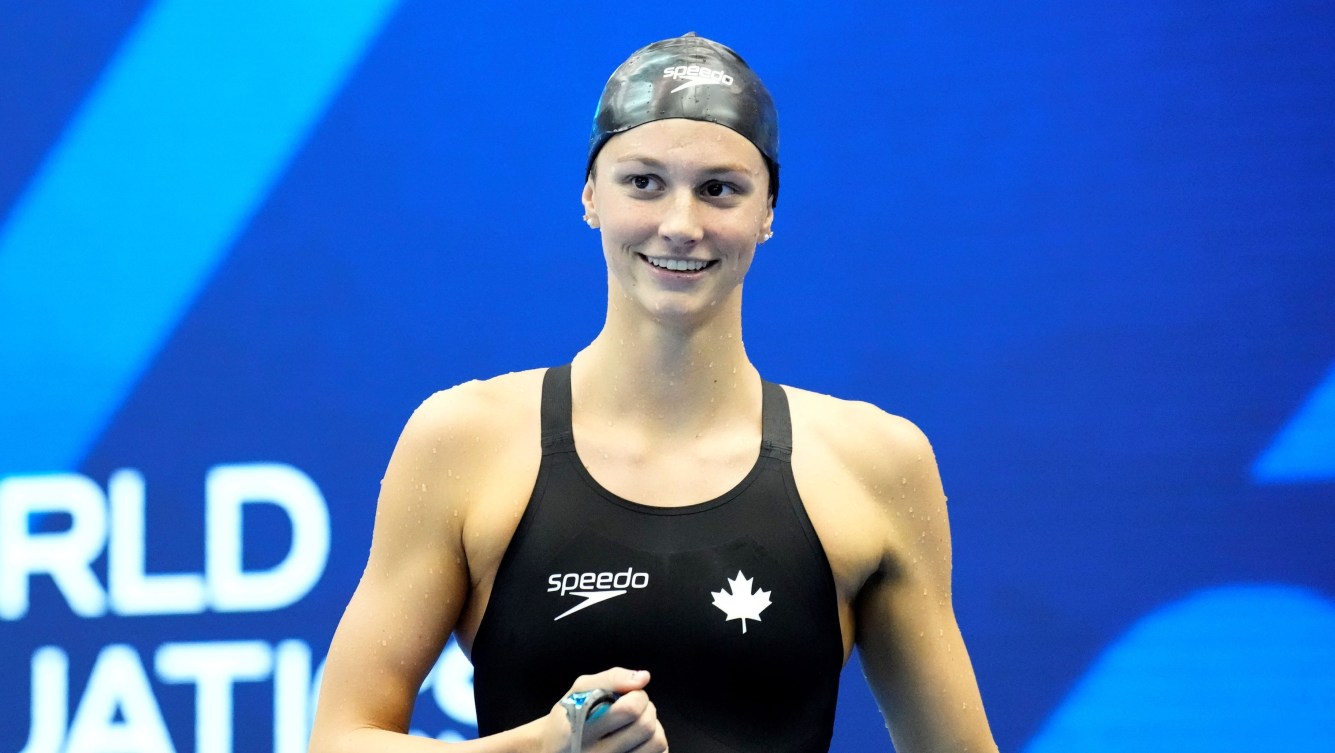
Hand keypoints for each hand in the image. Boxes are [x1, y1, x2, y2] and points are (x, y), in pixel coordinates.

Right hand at [539, 668, 667, 752]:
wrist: (555, 750)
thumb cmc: (570, 716)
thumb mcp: (580, 690)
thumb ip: (611, 678)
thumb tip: (643, 678)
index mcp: (582, 729)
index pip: (629, 709)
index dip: (636, 695)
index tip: (628, 694)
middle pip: (646, 726)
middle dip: (647, 708)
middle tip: (634, 707)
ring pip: (657, 743)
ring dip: (653, 727)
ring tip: (636, 724)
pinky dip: (654, 744)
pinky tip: (638, 741)